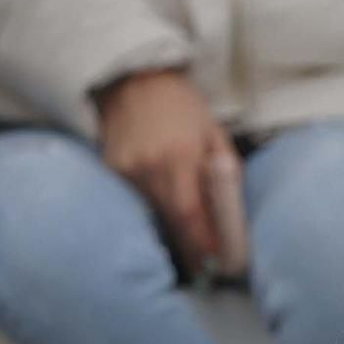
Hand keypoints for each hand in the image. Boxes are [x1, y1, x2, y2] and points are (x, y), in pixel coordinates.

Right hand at [95, 68, 232, 272]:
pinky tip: (163, 207)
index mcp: (179, 156)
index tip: (214, 263)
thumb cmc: (181, 105)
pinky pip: (136, 202)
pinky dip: (152, 211)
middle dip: (190, 247)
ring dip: (172, 231)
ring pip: (153, 215)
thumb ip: (224, 173)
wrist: (133, 77)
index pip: (190, 216)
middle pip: (171, 223)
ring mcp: (125, 169)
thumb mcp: (213, 133)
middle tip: (205, 266)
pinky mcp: (111, 169)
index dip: (202, 245)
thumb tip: (232, 217)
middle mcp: (148, 166)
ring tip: (188, 241)